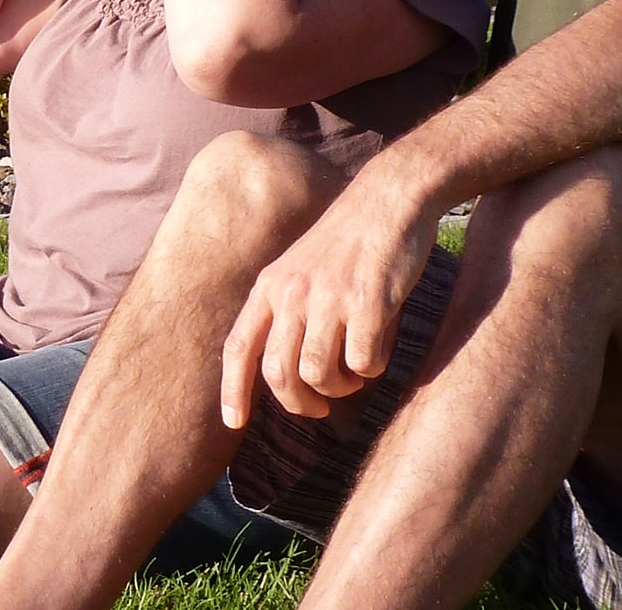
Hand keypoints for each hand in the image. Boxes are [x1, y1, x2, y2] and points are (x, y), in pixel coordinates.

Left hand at [219, 166, 437, 424]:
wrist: (389, 198)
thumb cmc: (349, 241)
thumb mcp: (300, 269)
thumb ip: (289, 312)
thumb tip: (291, 374)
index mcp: (270, 286)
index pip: (238, 347)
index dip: (232, 390)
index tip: (233, 424)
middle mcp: (292, 293)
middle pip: (280, 375)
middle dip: (300, 403)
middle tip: (321, 406)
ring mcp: (328, 298)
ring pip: (319, 375)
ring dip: (339, 388)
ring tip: (354, 373)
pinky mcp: (367, 302)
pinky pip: (363, 363)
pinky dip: (373, 367)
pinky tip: (379, 347)